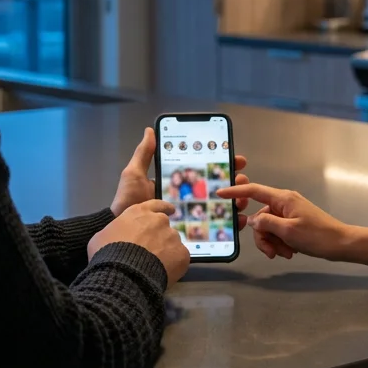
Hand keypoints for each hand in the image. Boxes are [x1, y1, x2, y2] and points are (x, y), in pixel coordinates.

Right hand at [88, 199, 190, 284]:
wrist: (123, 274)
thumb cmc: (107, 253)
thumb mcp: (101, 236)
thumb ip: (115, 231)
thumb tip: (117, 237)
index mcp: (139, 213)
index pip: (156, 205)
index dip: (163, 208)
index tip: (170, 210)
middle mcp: (159, 221)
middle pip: (164, 226)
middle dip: (160, 236)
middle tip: (152, 250)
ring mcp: (172, 236)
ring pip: (172, 243)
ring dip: (166, 251)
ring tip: (155, 266)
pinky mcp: (182, 254)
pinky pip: (180, 258)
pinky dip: (174, 265)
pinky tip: (163, 273)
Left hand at [111, 128, 253, 223]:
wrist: (126, 236)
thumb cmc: (129, 203)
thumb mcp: (134, 175)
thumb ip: (144, 154)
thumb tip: (150, 130)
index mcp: (178, 183)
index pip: (204, 170)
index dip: (222, 163)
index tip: (235, 156)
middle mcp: (189, 198)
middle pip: (219, 187)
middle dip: (235, 180)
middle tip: (241, 177)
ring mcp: (193, 216)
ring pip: (222, 206)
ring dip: (237, 200)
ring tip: (241, 198)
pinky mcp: (195, 235)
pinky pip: (218, 228)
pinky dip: (232, 223)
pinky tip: (238, 219)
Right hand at [215, 183, 367, 266]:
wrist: (342, 244)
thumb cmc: (317, 235)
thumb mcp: (289, 231)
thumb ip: (267, 224)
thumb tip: (252, 221)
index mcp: (283, 199)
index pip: (254, 191)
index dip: (236, 192)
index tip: (220, 194)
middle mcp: (284, 203)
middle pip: (260, 217)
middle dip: (262, 237)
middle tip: (271, 252)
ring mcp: (289, 214)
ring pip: (268, 228)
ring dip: (273, 243)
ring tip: (286, 254)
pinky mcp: (294, 224)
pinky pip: (278, 232)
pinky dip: (280, 243)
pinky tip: (290, 252)